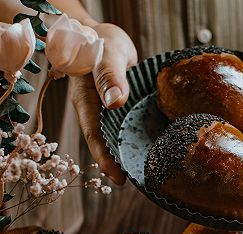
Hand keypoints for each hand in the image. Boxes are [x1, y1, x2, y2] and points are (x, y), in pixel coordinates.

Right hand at [69, 23, 136, 184]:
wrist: (103, 38)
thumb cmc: (101, 43)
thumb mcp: (107, 54)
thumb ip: (109, 75)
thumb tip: (114, 102)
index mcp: (88, 103)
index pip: (95, 136)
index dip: (105, 159)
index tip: (118, 179)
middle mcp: (97, 112)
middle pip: (106, 144)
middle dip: (119, 165)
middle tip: (138, 182)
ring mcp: (108, 112)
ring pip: (116, 138)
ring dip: (128, 155)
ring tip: (146, 172)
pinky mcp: (120, 109)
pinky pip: (126, 128)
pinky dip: (136, 139)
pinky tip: (151, 148)